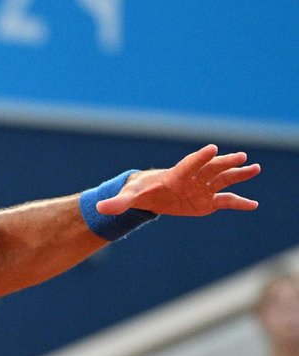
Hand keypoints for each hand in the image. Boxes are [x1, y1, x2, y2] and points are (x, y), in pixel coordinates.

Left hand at [96, 144, 259, 215]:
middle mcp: (192, 178)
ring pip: (222, 180)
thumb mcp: (129, 197)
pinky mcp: (207, 201)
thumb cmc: (139, 191)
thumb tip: (99, 208)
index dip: (199, 157)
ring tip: (255, 168)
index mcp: (174, 175)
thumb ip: (117, 203)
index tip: (212, 148)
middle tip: (240, 156)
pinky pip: (226, 201)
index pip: (188, 164)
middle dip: (224, 163)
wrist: (150, 194)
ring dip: (238, 175)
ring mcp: (202, 188)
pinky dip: (238, 203)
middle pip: (210, 169)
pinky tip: (253, 205)